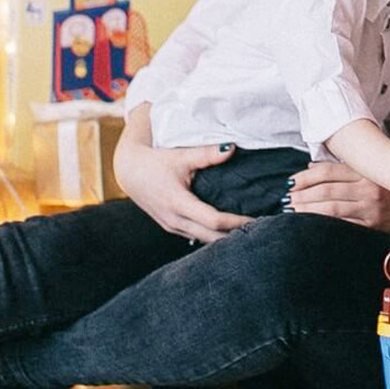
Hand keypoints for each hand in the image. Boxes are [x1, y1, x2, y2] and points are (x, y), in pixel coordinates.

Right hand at [113, 126, 251, 244]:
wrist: (129, 171)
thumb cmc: (155, 162)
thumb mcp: (181, 156)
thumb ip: (207, 154)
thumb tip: (232, 148)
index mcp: (178, 204)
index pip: (213, 220)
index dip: (236, 223)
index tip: (257, 221)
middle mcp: (174, 221)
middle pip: (210, 237)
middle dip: (235, 237)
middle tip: (260, 232)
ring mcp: (172, 227)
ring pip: (203, 240)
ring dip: (225, 240)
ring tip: (249, 234)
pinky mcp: (171, 226)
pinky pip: (195, 236)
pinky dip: (213, 236)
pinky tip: (229, 233)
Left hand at [285, 160, 389, 232]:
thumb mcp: (373, 173)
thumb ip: (345, 169)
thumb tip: (312, 165)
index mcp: (366, 172)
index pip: (329, 172)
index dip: (306, 176)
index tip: (291, 182)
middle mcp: (368, 188)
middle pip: (326, 190)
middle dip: (302, 195)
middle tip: (286, 200)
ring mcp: (370, 208)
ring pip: (331, 208)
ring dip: (308, 210)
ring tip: (292, 212)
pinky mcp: (373, 226)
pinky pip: (344, 226)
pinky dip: (324, 225)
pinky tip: (311, 226)